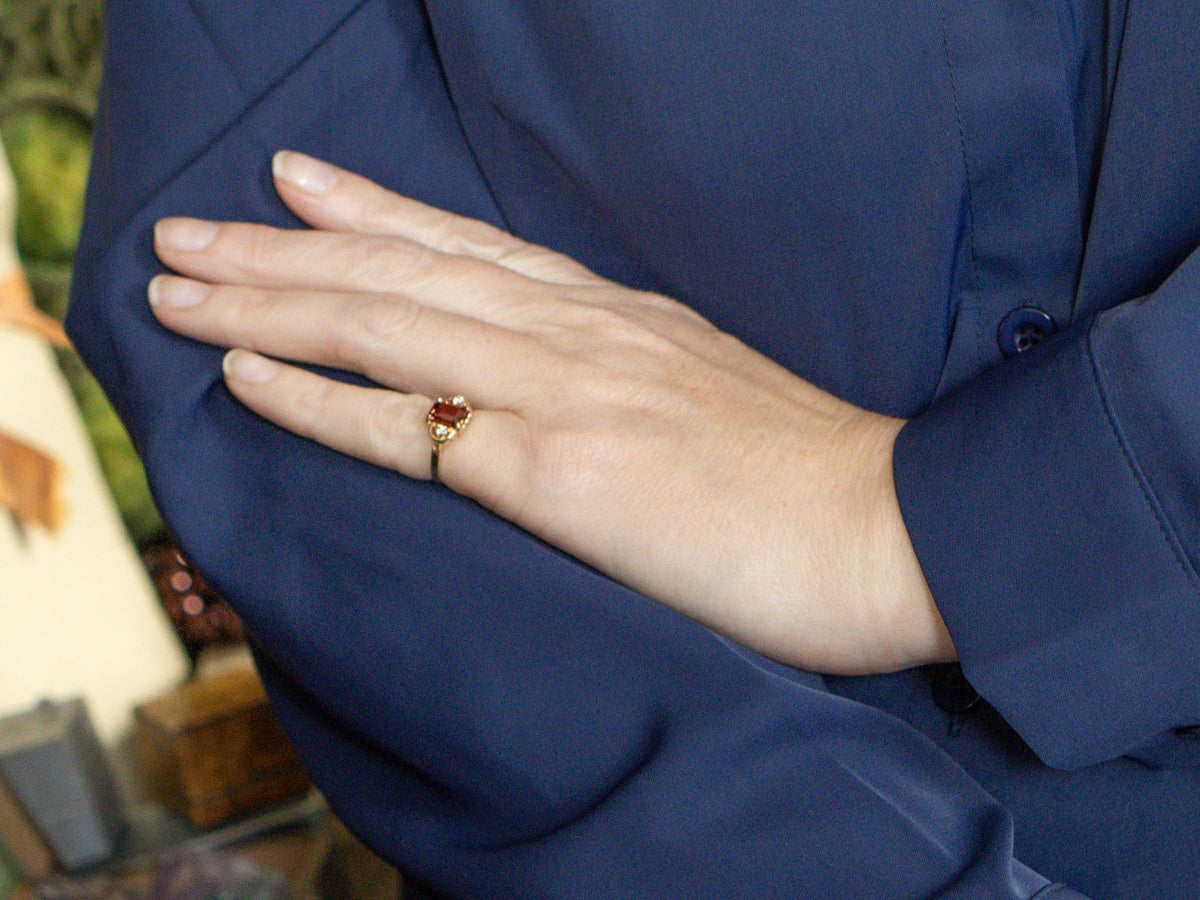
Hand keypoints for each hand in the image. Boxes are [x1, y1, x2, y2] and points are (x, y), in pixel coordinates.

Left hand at [149, 151, 954, 673]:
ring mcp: (560, 390)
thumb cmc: (806, 478)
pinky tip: (244, 376)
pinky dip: (316, 398)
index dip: (375, 210)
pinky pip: (405, 426)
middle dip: (284, 246)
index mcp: (614, 316)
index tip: (301, 184)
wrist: (884, 527)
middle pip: (402, 270)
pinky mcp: (554, 468)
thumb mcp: (706, 394)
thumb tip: (565, 393)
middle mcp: (575, 331)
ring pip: (383, 325)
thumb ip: (625, 379)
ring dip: (268, 300)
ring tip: (179, 282)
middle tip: (191, 229)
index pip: (469, 247)